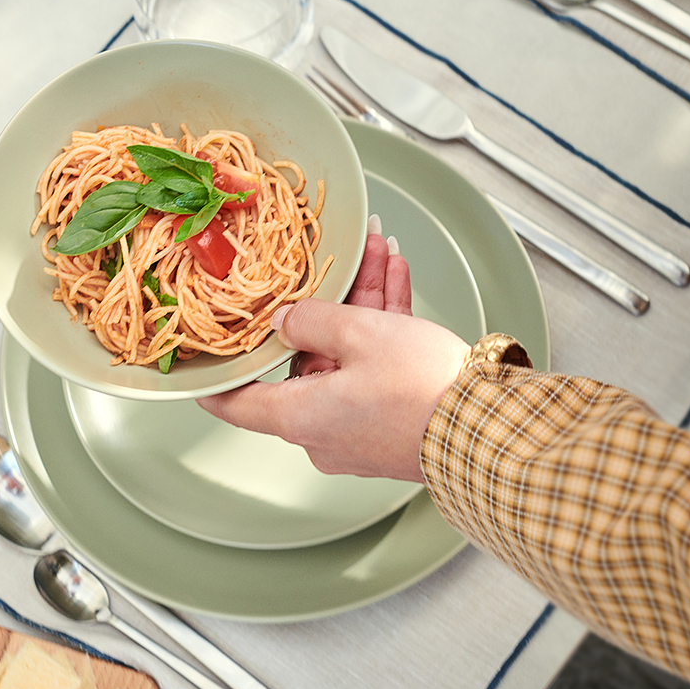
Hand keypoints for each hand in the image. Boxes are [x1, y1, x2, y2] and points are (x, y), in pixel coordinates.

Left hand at [198, 227, 469, 482]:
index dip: (215, 378)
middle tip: (337, 263)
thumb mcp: (358, 333)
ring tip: (378, 255)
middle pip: (306, 359)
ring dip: (363, 307)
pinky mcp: (390, 426)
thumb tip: (285, 320)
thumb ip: (311, 319)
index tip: (201, 361)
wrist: (487, 430)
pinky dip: (384, 330)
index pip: (234, 403)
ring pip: (347, 357)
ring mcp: (357, 432)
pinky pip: (375, 371)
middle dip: (325, 305)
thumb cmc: (421, 390)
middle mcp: (321, 433)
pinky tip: (397, 281)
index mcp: (298, 417)